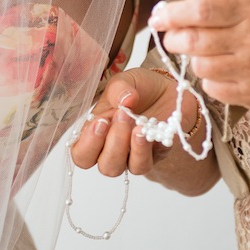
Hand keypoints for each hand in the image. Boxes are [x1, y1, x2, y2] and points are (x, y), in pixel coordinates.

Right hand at [71, 67, 198, 176]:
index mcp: (96, 132)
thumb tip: (125, 100)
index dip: (87, 144)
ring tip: (135, 124)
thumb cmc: (140, 87)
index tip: (101, 122)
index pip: (81, 153)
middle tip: (121, 115)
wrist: (168, 89)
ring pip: (118, 169)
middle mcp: (110, 149)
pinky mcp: (151, 157)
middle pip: (101, 165)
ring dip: (123, 147)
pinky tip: (144, 131)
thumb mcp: (126, 80)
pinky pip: (141, 165)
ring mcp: (130, 156)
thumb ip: (118, 89)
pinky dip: (141, 149)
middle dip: (110, 142)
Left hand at [149, 0, 249, 110]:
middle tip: (171, 38)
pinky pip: (212, 88)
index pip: (202, 11)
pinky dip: (209, 80)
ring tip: (205, 55)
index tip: (157, 17)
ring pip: (200, 67)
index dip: (173, 14)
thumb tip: (169, 15)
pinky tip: (222, 72)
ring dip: (194, 61)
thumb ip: (215, 11)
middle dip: (174, 39)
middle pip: (195, 41)